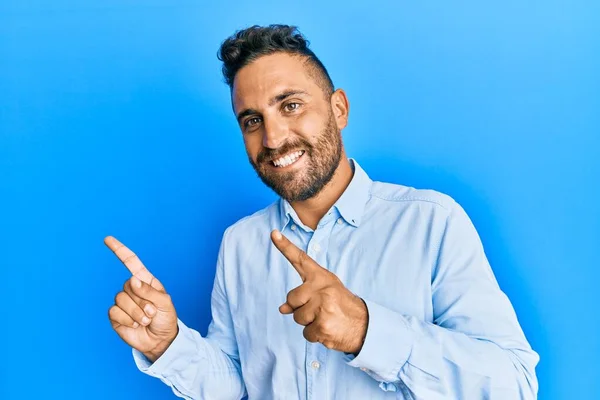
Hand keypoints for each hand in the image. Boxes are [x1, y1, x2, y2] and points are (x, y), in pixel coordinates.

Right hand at [105, 236, 178, 361]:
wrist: (160, 340)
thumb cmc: (166, 318)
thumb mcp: (164, 302)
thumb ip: (149, 291)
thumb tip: (132, 280)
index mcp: (145, 281)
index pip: (131, 262)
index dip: (119, 250)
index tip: (107, 239)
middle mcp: (132, 289)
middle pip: (128, 286)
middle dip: (142, 301)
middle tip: (152, 313)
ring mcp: (123, 302)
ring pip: (120, 299)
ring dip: (136, 312)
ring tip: (146, 320)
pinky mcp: (115, 316)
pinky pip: (114, 312)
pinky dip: (127, 319)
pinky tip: (134, 325)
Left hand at [271, 230, 367, 353]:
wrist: (364, 325)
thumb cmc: (341, 306)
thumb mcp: (325, 293)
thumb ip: (303, 296)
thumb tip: (282, 309)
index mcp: (322, 277)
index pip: (301, 259)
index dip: (285, 246)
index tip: (273, 234)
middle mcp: (322, 288)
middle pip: (291, 298)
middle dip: (300, 308)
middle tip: (320, 310)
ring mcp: (322, 306)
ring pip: (297, 317)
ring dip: (308, 323)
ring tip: (326, 319)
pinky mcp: (322, 325)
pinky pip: (305, 333)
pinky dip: (314, 335)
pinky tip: (328, 329)